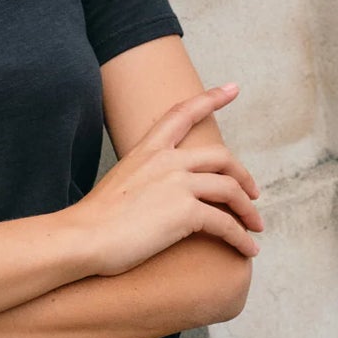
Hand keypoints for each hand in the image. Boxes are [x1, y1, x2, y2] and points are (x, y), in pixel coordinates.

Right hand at [75, 83, 264, 275]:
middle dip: (243, 175)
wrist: (82, 238)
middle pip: (221, 157)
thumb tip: (156, 194)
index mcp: (148, 150)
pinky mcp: (186, 212)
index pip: (183, 113)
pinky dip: (242, 238)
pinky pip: (226, 223)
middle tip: (253, 193)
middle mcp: (167, 161)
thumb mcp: (120, 182)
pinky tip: (248, 249)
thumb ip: (143, 178)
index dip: (210, 98)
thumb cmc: (94, 220)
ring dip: (248, 210)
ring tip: (255, 226)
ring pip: (230, 189)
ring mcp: (178, 184)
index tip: (233, 88)